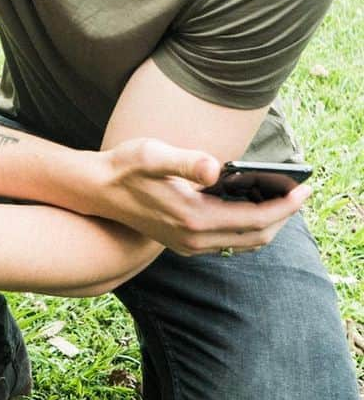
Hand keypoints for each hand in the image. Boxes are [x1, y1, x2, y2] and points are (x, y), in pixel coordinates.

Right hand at [97, 138, 311, 255]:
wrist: (95, 190)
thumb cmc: (124, 167)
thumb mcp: (152, 154)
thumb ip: (186, 161)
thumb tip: (215, 167)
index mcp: (194, 218)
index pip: (256, 218)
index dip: (285, 205)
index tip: (304, 188)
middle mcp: (194, 239)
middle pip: (257, 235)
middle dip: (283, 215)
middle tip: (299, 192)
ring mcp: (188, 245)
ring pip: (245, 242)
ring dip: (267, 223)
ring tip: (280, 198)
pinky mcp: (183, 244)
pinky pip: (229, 243)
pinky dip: (248, 228)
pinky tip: (249, 207)